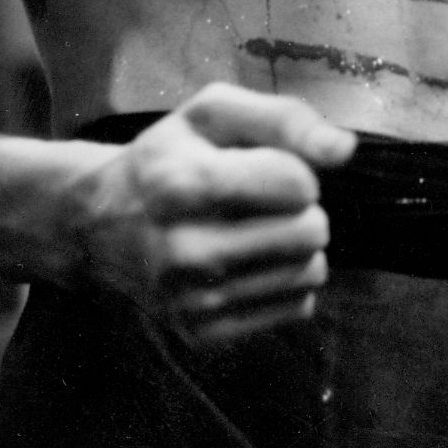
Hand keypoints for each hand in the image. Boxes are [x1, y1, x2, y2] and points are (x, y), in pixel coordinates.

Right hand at [73, 83, 356, 344]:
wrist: (103, 222)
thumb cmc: (170, 157)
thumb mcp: (213, 112)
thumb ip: (284, 118)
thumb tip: (345, 150)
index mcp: (181, 185)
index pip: (296, 184)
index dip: (297, 169)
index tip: (269, 167)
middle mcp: (182, 250)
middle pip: (308, 233)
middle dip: (304, 210)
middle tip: (271, 202)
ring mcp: (190, 300)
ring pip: (308, 274)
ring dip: (300, 247)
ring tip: (262, 231)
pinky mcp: (202, 334)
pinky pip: (296, 309)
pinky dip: (287, 282)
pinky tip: (254, 263)